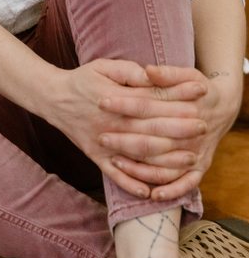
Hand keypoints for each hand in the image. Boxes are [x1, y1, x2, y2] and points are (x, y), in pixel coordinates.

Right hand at [42, 58, 207, 197]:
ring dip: (164, 160)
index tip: (199, 98)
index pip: (152, 101)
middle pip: (151, 129)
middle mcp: (111, 124)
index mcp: (115, 100)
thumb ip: (127, 70)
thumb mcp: (103, 66)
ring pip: (138, 156)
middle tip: (203, 128)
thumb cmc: (82, 80)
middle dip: (179, 129)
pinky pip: (114, 175)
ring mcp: (103, 143)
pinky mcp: (96, 157)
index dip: (177, 100)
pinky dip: (131, 184)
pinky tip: (149, 191)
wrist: (53, 98)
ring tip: (189, 160)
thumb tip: (150, 75)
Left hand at [98, 64, 240, 200]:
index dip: (124, 103)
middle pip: (152, 138)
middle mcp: (192, 132)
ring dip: (139, 166)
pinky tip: (151, 194)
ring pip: (164, 165)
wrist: (223, 107)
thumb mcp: (187, 74)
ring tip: (114, 160)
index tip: (102, 102)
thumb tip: (148, 70)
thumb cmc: (197, 88)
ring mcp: (196, 152)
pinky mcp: (200, 168)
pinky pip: (185, 183)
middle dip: (124, 138)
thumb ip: (167, 74)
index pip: (148, 105)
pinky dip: (170, 191)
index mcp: (186, 107)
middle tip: (101, 137)